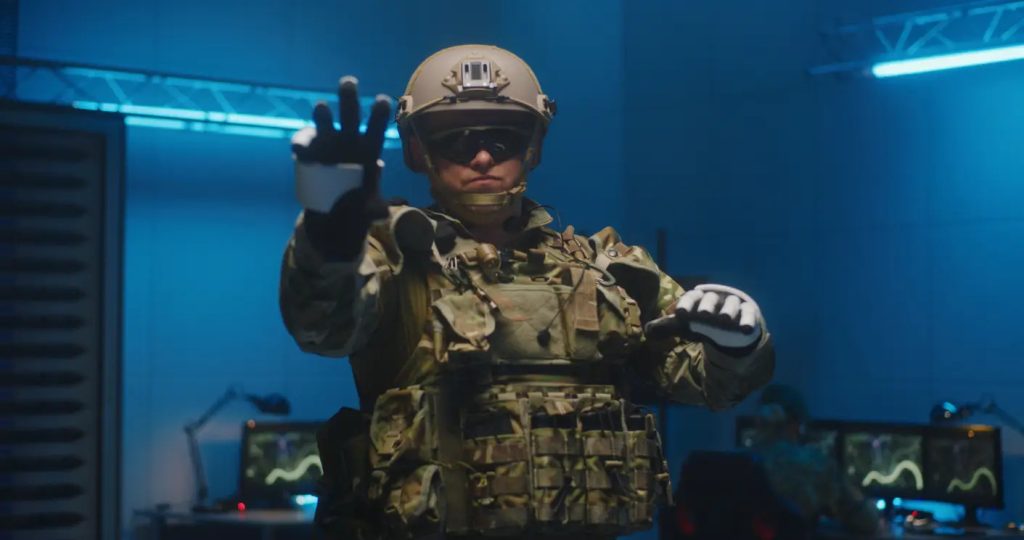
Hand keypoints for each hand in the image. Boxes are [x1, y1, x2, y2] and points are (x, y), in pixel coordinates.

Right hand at [293, 77, 390, 259]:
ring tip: (323, 108)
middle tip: (348, 81)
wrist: (332, 205)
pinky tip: (298, 151)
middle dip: (349, 97)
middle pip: (350, 114)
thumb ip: (375, 207)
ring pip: (324, 121)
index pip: (376, 127)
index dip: (378, 114)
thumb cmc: (357, 199)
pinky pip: (302, 143)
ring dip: (323, 114)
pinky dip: (300, 144)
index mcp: (369, 147)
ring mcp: (326, 141)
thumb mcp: (369, 206)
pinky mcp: (308, 150)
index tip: (382, 99)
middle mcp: (348, 138)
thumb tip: (384, 212)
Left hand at [645, 284, 763, 348]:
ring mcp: (732, 305)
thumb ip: (667, 327)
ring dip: (728, 311)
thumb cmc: (702, 324)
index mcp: (698, 299)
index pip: (691, 297)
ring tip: (725, 321)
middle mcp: (715, 299)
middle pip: (711, 299)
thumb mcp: (685, 325)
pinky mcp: (748, 312)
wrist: (728, 327)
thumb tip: (647, 331)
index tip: (680, 314)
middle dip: (707, 306)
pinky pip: (749, 314)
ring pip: (731, 304)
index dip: (686, 304)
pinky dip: (748, 320)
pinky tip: (746, 329)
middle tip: (704, 315)